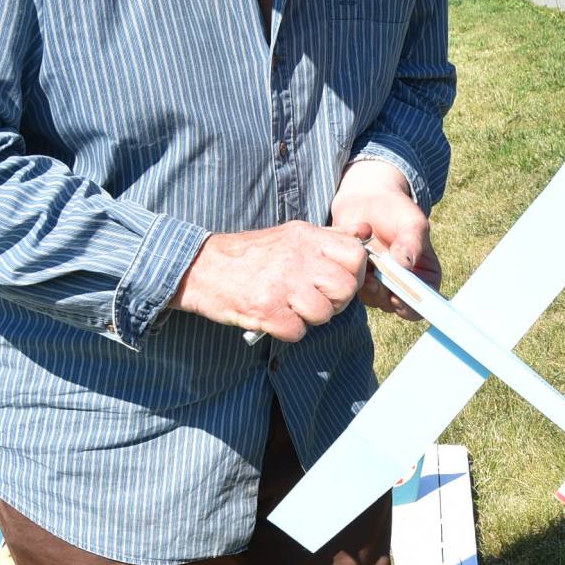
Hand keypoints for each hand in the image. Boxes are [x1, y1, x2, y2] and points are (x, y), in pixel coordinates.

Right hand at [170, 221, 366, 341]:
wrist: (200, 267)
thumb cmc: (250, 256)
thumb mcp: (291, 235)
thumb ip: (329, 237)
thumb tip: (364, 233)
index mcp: (306, 236)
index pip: (356, 254)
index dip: (353, 274)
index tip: (337, 281)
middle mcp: (297, 257)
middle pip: (345, 288)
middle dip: (335, 302)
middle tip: (313, 300)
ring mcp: (281, 283)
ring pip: (324, 314)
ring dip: (310, 319)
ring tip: (290, 308)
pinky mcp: (266, 309)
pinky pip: (298, 332)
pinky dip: (287, 331)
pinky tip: (274, 318)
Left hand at [330, 160, 440, 319]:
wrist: (367, 201)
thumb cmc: (397, 210)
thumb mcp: (412, 222)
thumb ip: (412, 241)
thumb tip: (405, 264)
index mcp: (426, 277)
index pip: (423, 304)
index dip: (410, 306)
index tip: (396, 296)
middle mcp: (404, 286)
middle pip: (397, 307)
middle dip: (385, 295)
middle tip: (374, 278)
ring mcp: (381, 285)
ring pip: (374, 299)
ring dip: (367, 285)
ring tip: (364, 261)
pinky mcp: (360, 279)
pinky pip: (355, 288)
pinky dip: (353, 275)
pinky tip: (355, 255)